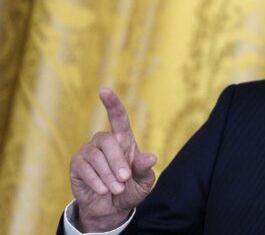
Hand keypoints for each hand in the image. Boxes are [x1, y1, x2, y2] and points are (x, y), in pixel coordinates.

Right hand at [69, 88, 156, 231]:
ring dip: (108, 176)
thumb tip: (151, 157)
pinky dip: (96, 181)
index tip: (104, 91)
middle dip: (117, 161)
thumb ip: (145, 169)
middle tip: (124, 180)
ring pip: (96, 157)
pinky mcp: (77, 164)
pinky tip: (103, 190)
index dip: (112, 103)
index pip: (118, 117)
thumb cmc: (129, 189)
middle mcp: (104, 141)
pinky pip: (85, 169)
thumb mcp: (143, 182)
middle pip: (107, 141)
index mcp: (123, 140)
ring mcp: (89, 152)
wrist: (111, 208)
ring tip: (116, 190)